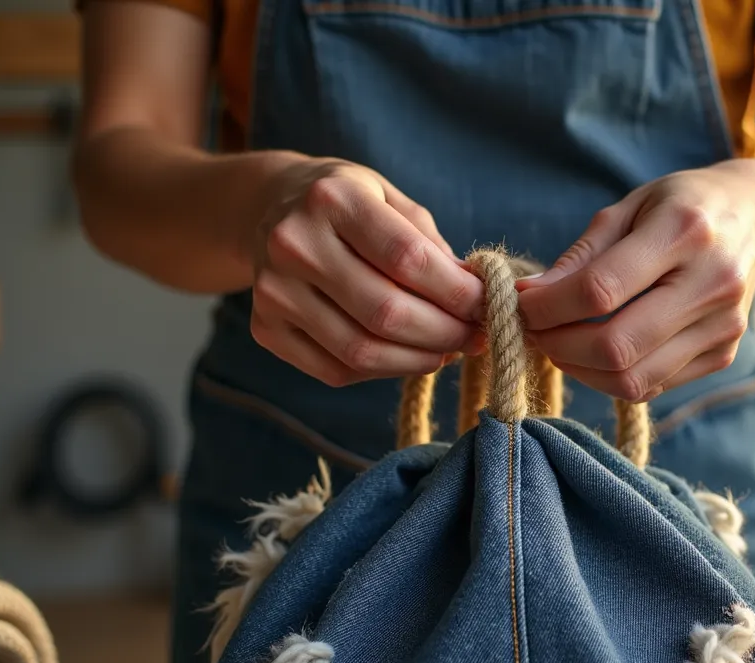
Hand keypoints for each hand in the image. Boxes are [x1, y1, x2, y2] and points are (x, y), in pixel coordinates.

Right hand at [248, 159, 484, 386]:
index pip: (408, 259)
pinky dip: (383, 371)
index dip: (457, 292)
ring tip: (448, 350)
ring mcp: (273, 290)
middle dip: (445, 332)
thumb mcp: (391, 199)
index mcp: (332, 199)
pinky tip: (407, 356)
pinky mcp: (265, 328)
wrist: (268, 208)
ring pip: (361, 351)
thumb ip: (432, 246)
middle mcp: (294, 243)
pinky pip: (336, 370)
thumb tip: (475, 299)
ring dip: (418, 360)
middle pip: (386, 312)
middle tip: (476, 337)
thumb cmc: (347, 203)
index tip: (489, 306)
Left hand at [518, 162, 754, 401]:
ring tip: (559, 344)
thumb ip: (580, 255)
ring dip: (580, 370)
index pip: (600, 290)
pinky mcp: (723, 354)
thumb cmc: (679, 206)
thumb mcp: (628, 208)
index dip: (548, 307)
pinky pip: (652, 386)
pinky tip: (595, 353)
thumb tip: (528, 298)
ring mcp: (724, 325)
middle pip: (617, 346)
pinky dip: (611, 377)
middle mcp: (712, 281)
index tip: (522, 304)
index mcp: (684, 230)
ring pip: (633, 378)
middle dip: (558, 346)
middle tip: (535, 331)